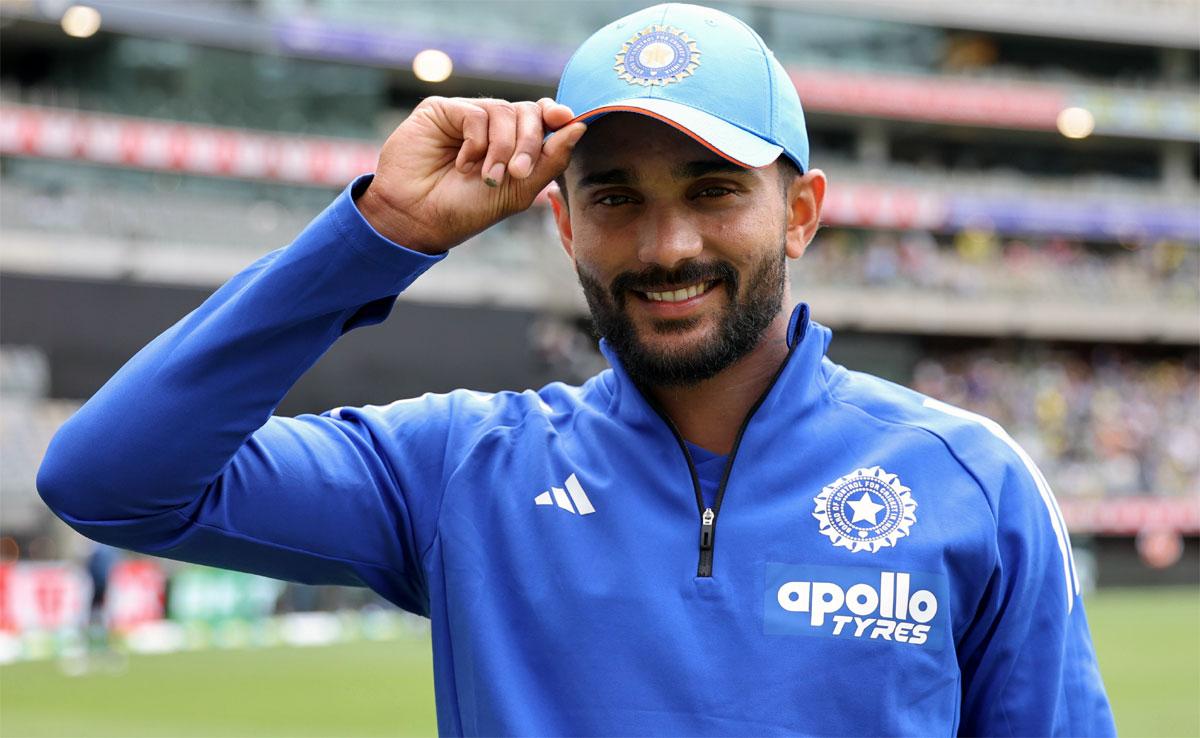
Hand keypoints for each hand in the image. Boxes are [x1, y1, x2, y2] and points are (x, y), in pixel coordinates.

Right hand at [355, 97, 585, 253]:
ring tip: (488, 177)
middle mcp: (491, 125)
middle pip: (528, 112)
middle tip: (518, 172)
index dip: (556, 114)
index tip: (567, 120)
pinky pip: (475, 113)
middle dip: (531, 142)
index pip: (542, 116)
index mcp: (512, 142)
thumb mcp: (519, 190)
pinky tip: (463, 164)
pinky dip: (476, 143)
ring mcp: (466, 115)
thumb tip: (580, 125)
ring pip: (504, 111)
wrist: (420, 218)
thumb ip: (551, 160)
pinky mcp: (441, 110)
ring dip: (502, 149)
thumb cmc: (467, 209)